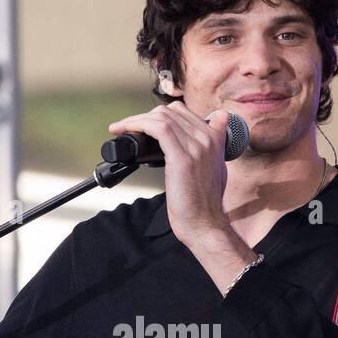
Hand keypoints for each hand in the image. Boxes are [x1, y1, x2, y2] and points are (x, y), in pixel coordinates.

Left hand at [107, 103, 232, 246]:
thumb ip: (214, 146)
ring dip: (136, 120)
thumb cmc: (204, 204)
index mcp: (215, 139)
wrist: (205, 225)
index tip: (143, 125)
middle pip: (170, 112)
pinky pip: (158, 128)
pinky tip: (125, 131)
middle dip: (144, 116)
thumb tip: (213, 128)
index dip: (158, 115)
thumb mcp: (216, 168)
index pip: (183, 112)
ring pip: (161, 117)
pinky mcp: (182, 158)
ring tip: (121, 128)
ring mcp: (196, 147)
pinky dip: (137, 125)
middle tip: (127, 128)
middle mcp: (208, 139)